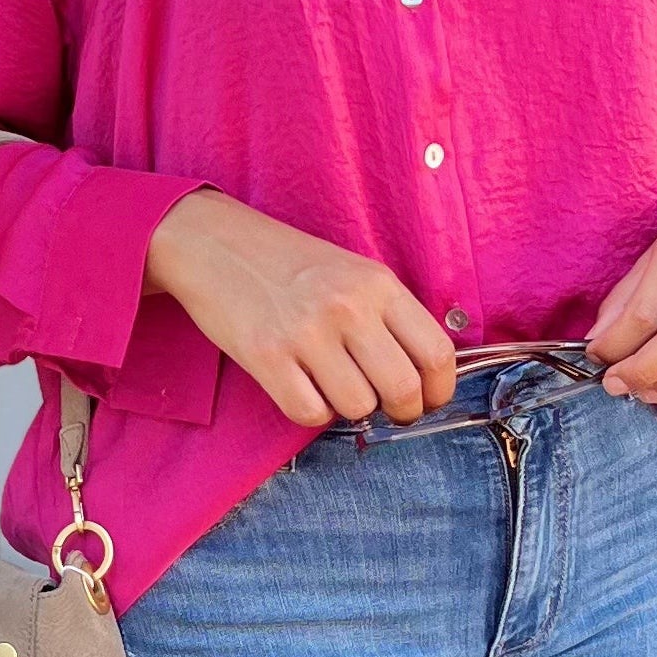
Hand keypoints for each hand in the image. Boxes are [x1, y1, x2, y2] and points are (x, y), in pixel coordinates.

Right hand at [145, 192, 457, 429]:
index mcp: (378, 284)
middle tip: (388, 409)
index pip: (437, 352)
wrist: (216, 243)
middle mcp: (348, 306)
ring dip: (351, 409)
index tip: (429, 399)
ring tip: (334, 385)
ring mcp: (306, 332)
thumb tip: (426, 374)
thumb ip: (391, 315)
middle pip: (403, 389)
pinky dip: (311, 412)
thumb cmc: (289, 264)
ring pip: (358, 407)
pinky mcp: (267, 356)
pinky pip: (310, 413)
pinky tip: (303, 387)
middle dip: (403, 412)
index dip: (440, 390)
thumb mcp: (353, 271)